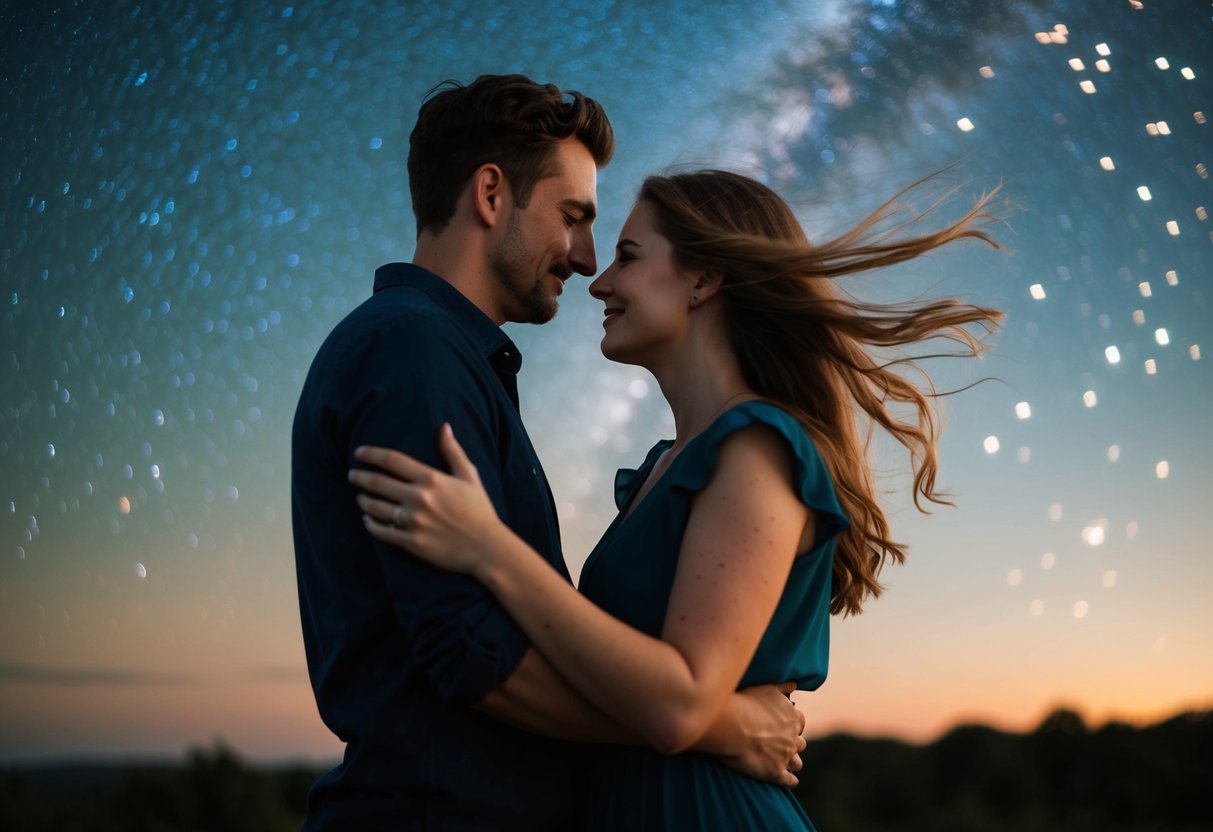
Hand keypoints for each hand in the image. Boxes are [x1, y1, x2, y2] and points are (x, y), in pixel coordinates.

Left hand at [350, 423, 502, 575]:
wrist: (486, 547)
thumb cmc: (480, 510)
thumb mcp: (469, 476)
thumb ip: (453, 451)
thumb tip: (444, 427)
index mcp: (431, 479)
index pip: (392, 460)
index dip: (371, 454)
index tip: (359, 452)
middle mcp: (418, 498)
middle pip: (377, 483)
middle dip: (359, 477)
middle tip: (352, 475)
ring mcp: (413, 521)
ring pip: (374, 508)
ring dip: (363, 500)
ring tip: (360, 497)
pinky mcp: (411, 543)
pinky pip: (381, 532)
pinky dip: (370, 525)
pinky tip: (367, 520)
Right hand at [717, 682, 806, 787]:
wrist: (730, 725)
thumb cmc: (744, 703)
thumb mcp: (767, 687)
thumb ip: (783, 685)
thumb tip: (795, 683)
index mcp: (793, 718)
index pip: (800, 722)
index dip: (792, 725)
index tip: (783, 726)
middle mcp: (793, 738)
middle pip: (800, 743)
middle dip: (792, 743)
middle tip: (780, 744)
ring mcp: (786, 757)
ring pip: (797, 763)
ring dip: (792, 763)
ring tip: (784, 763)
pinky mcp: (776, 773)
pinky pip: (790, 781)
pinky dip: (790, 780)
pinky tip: (787, 780)